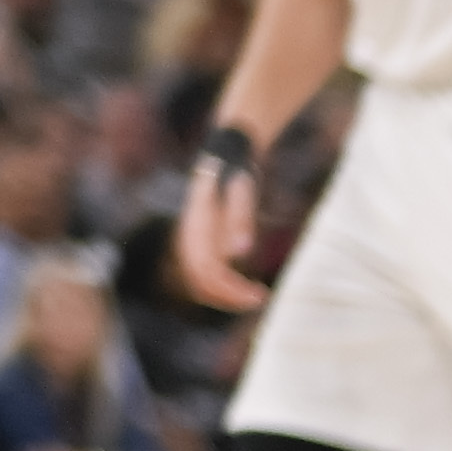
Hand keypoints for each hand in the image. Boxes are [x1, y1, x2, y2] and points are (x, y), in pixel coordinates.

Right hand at [172, 150, 274, 310]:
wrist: (226, 151)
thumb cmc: (237, 168)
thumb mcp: (243, 189)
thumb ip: (239, 218)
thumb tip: (238, 254)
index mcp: (196, 223)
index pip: (204, 268)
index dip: (228, 289)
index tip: (258, 296)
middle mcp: (190, 233)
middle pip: (199, 278)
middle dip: (228, 296)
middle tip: (261, 299)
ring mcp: (194, 237)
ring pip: (199, 278)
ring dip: (224, 293)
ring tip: (255, 296)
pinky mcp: (202, 238)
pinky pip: (205, 270)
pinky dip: (223, 284)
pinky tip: (244, 284)